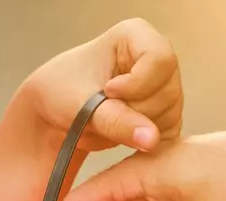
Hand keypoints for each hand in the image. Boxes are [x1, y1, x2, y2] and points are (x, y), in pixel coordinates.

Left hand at [22, 18, 182, 152]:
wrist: (54, 111)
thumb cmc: (62, 92)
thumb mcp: (84, 106)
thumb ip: (118, 121)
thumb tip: (152, 139)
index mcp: (135, 35)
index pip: (160, 59)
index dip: (138, 83)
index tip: (108, 91)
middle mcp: (156, 58)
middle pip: (169, 90)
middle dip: (137, 112)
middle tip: (105, 112)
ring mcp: (164, 86)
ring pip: (171, 114)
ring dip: (140, 128)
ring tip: (110, 121)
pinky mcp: (164, 112)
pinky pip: (169, 131)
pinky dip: (146, 140)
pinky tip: (123, 134)